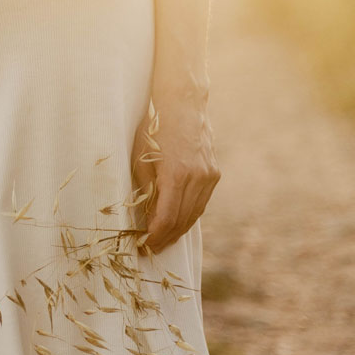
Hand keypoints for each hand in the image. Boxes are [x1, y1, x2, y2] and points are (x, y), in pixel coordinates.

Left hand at [130, 97, 220, 254]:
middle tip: (151, 249)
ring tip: (163, 240)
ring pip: (195, 214)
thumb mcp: (141, 157)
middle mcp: (197, 179)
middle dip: (166, 238)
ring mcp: (209, 177)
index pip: (167, 218)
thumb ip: (146, 188)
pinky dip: (189, 215)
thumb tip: (144, 216)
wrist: (183, 105)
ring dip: (179, 230)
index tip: (145, 245)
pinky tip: (178, 222)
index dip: (156, 236)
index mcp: (176, 175)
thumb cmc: (154, 128)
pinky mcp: (214, 173)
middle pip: (182, 221)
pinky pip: (201, 202)